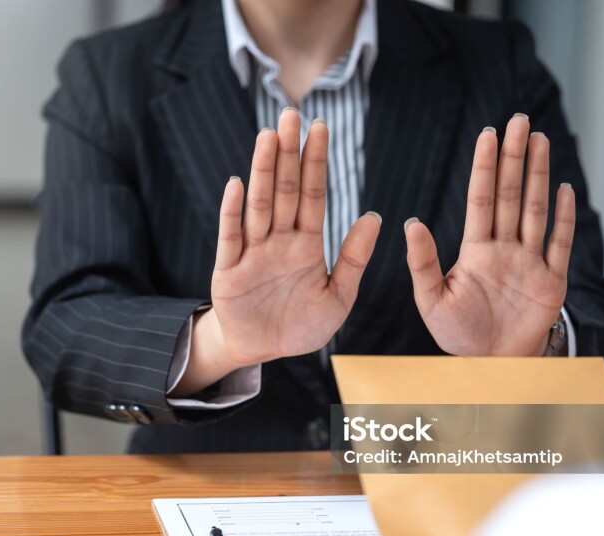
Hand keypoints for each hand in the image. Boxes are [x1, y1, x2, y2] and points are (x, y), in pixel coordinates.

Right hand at [172, 108, 380, 395]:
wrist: (264, 352)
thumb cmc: (302, 325)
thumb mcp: (338, 296)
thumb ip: (353, 259)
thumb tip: (375, 218)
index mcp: (306, 244)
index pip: (313, 195)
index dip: (315, 162)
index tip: (320, 128)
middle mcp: (278, 241)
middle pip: (285, 190)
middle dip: (288, 154)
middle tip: (290, 115)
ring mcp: (252, 253)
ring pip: (259, 205)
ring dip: (263, 171)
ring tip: (267, 137)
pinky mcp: (228, 272)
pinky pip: (231, 238)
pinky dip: (233, 212)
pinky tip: (237, 184)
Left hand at [405, 114, 575, 356]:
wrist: (490, 366)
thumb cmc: (458, 335)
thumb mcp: (432, 300)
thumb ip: (423, 262)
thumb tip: (411, 222)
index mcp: (475, 251)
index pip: (480, 199)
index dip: (485, 166)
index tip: (488, 133)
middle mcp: (504, 249)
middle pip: (510, 195)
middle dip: (515, 158)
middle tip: (519, 120)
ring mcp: (530, 262)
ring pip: (535, 210)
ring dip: (539, 175)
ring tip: (540, 139)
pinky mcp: (552, 281)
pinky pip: (560, 244)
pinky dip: (563, 218)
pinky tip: (564, 188)